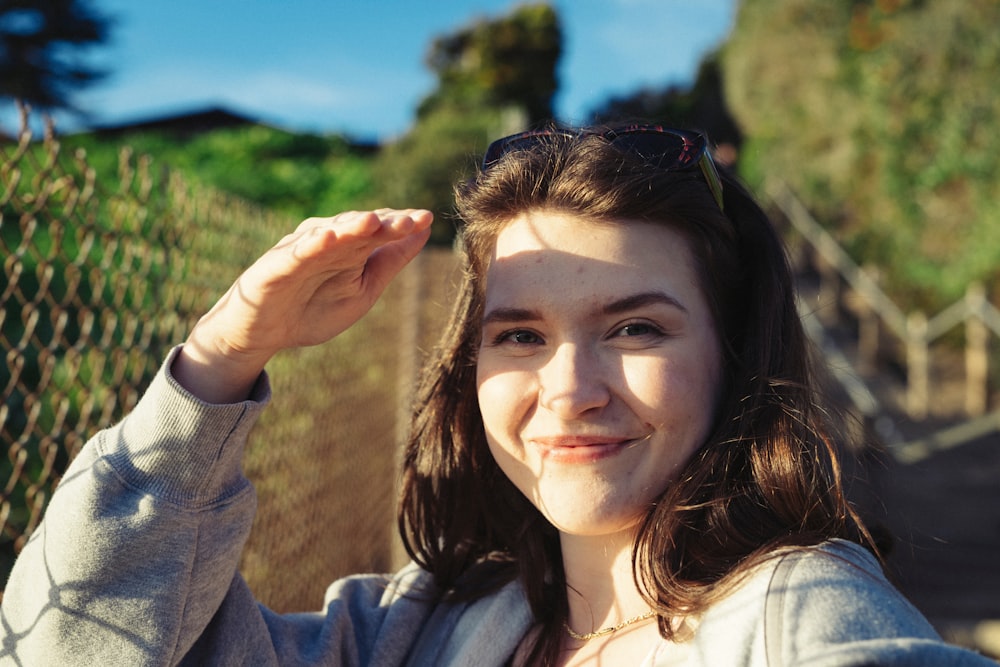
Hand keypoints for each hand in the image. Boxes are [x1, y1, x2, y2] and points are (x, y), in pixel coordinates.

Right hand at [172, 209, 432, 402]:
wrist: (265, 334)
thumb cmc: (314, 309)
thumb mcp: (363, 290)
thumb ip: (391, 261)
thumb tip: (424, 230)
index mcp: (351, 248)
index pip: (380, 231)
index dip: (402, 225)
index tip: (428, 218)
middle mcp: (328, 242)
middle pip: (359, 229)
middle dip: (384, 224)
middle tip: (411, 220)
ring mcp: (302, 250)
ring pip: (330, 235)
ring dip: (350, 227)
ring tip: (373, 220)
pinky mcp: (277, 266)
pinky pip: (296, 254)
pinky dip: (311, 244)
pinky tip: (328, 238)